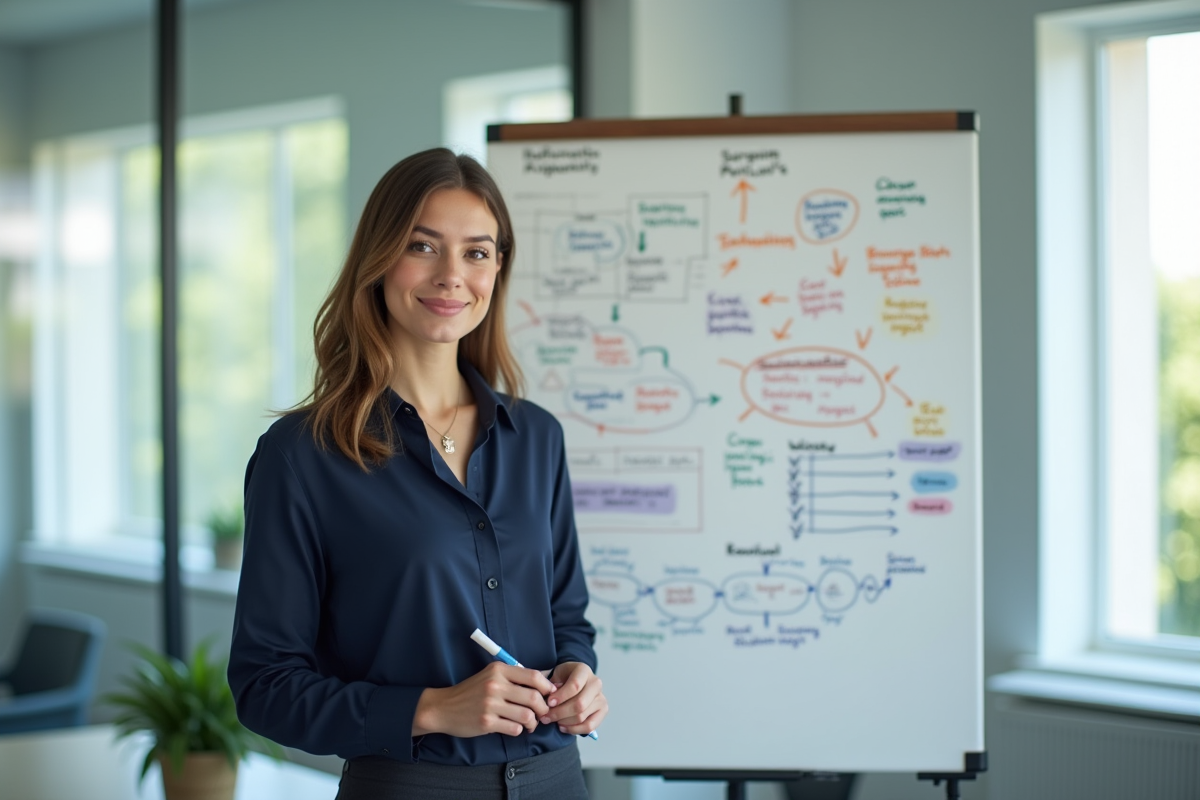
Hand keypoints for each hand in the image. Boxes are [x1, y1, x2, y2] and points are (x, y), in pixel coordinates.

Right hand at [413, 661, 556, 737]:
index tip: (549, 695)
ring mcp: (490, 704)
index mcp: (499, 670)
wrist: (443, 707)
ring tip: (530, 724)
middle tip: (542, 714)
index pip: (533, 676)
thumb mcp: (490, 676)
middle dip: (543, 709)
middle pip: (534, 697)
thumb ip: (513, 677)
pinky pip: (514, 728)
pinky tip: (514, 728)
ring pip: (527, 715)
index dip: (547, 687)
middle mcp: (495, 685)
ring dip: (533, 722)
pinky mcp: (486, 722)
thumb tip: (544, 682)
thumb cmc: (471, 692)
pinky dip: (519, 730)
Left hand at [540, 662, 606, 735]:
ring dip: (564, 722)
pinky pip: (589, 726)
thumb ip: (549, 684)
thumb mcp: (554, 675)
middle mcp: (596, 683)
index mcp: (583, 670)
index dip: (561, 696)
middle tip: (546, 717)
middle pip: (579, 704)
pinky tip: (563, 727)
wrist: (574, 682)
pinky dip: (574, 730)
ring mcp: (601, 697)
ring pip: (582, 716)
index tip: (548, 703)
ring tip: (552, 720)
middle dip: (560, 712)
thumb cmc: (562, 679)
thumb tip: (547, 697)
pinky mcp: (603, 710)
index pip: (575, 685)